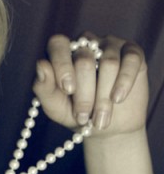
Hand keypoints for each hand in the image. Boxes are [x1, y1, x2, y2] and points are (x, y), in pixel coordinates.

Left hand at [32, 33, 148, 136]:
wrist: (108, 128)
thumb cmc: (76, 114)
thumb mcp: (55, 107)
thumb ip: (44, 87)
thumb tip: (41, 65)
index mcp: (62, 53)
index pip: (58, 44)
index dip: (62, 65)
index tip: (68, 90)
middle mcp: (85, 44)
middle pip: (85, 60)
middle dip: (84, 95)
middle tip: (83, 117)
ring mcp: (110, 46)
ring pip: (109, 63)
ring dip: (104, 97)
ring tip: (100, 119)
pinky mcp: (132, 53)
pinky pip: (130, 60)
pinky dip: (124, 82)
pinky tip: (118, 99)